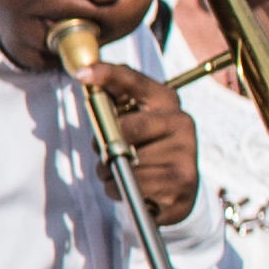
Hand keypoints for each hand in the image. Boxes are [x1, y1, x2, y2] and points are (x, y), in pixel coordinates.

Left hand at [83, 57, 200, 224]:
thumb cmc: (143, 152)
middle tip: (105, 152)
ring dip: (109, 170)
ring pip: (125, 159)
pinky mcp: (182, 179)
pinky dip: (116, 188)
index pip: (134, 82)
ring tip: (123, 173)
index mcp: (165, 100)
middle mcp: (181, 121)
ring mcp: (185, 150)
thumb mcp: (129, 124)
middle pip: (126, 127)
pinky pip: (130, 182)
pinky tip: (130, 187)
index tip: (83, 74)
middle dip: (105, 143)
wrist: (172, 194)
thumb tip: (87, 78)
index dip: (108, 75)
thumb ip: (112, 104)